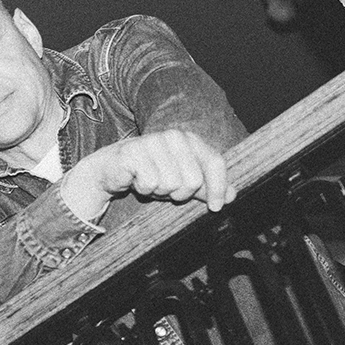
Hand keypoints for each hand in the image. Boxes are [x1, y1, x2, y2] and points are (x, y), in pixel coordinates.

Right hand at [62, 128, 230, 224]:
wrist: (111, 170)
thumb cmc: (150, 173)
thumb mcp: (181, 181)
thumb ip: (207, 187)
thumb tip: (232, 196)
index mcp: (189, 140)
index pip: (214, 162)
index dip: (218, 187)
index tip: (217, 207)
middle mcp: (173, 137)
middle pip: (193, 180)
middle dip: (179, 193)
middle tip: (165, 190)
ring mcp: (153, 142)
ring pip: (171, 184)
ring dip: (158, 192)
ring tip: (148, 183)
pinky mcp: (133, 152)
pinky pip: (150, 183)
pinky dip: (143, 189)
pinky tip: (135, 181)